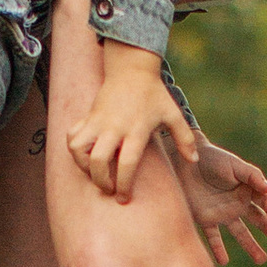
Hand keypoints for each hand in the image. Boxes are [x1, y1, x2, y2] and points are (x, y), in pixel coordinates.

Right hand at [66, 42, 194, 203]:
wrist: (131, 68)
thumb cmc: (153, 94)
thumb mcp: (172, 113)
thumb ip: (185, 138)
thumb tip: (194, 161)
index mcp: (136, 130)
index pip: (126, 163)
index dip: (124, 185)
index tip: (123, 198)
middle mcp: (114, 127)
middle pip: (98, 161)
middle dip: (101, 182)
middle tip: (109, 189)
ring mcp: (97, 122)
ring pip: (78, 149)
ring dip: (83, 166)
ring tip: (94, 173)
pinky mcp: (87, 116)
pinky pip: (72, 136)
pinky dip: (74, 149)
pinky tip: (86, 155)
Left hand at [170, 132, 266, 266]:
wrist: (185, 162)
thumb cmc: (213, 159)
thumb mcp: (235, 165)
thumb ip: (252, 176)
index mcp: (248, 189)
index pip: (265, 202)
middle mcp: (238, 203)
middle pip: (259, 220)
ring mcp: (223, 213)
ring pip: (240, 233)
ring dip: (251, 246)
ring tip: (261, 259)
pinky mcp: (206, 219)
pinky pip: (213, 238)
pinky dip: (217, 250)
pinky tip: (223, 262)